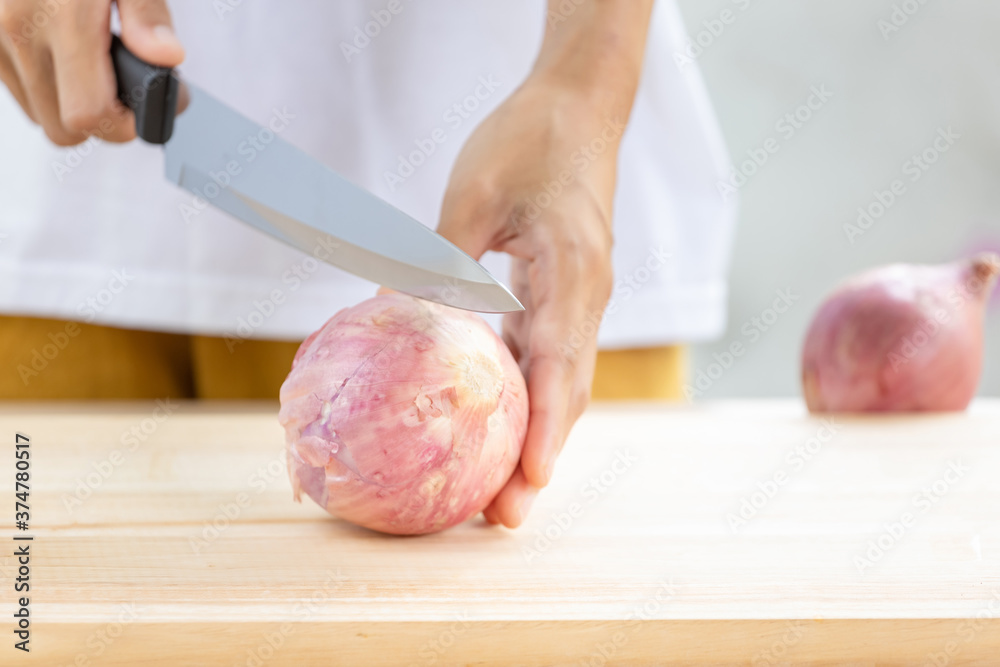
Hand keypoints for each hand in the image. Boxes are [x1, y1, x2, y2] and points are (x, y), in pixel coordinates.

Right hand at [0, 0, 183, 144]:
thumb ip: (148, 15)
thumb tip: (166, 57)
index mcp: (61, 17)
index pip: (89, 114)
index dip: (126, 125)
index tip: (149, 108)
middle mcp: (16, 30)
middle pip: (64, 127)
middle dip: (104, 121)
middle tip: (131, 91)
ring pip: (40, 113)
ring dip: (74, 105)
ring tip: (100, 67)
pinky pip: (19, 89)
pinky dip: (49, 86)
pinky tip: (69, 55)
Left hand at [437, 76, 621, 527]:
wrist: (580, 104)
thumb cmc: (529, 139)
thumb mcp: (472, 191)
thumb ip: (437, 260)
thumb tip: (388, 321)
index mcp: (572, 273)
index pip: (562, 365)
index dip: (547, 429)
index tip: (530, 480)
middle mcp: (586, 298)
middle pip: (566, 394)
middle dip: (539, 458)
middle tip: (501, 516)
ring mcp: (580, 299)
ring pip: (559, 383)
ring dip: (533, 437)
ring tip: (498, 490)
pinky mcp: (565, 294)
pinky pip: (546, 357)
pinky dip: (525, 398)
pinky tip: (491, 422)